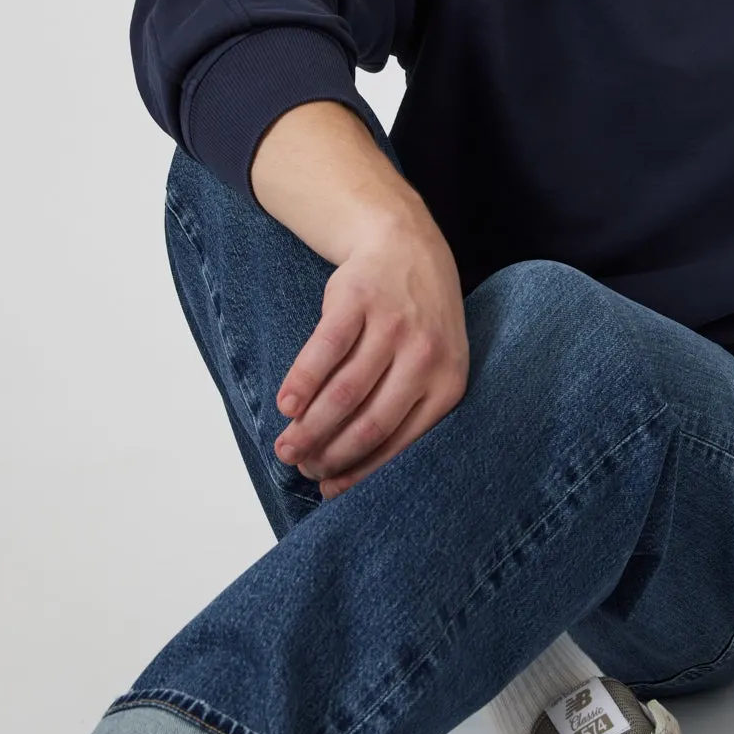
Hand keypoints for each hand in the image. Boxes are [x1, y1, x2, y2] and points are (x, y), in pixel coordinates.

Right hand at [272, 207, 469, 498]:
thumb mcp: (435, 364)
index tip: (331, 488)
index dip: (362, 471)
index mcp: (448, 382)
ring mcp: (391, 326)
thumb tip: (358, 471)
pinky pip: (323, 352)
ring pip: (344, 393)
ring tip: (286, 448)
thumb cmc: (417, 322)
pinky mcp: (357, 301)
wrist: (406, 245)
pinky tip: (285, 406)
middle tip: (303, 468)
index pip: (402, 442)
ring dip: (309, 428)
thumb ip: (408, 411)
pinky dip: (300, 384)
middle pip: (370, 422)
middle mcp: (425, 356)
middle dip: (331, 455)